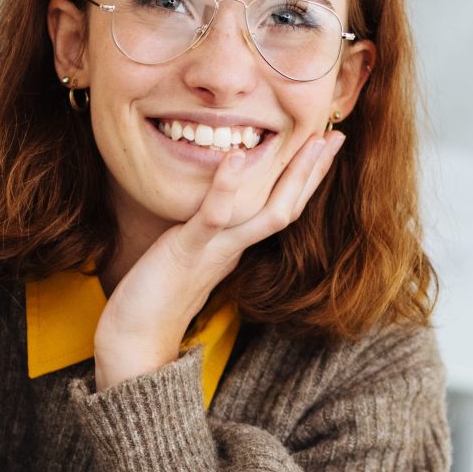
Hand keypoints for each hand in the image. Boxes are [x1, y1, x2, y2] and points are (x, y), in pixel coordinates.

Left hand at [95, 132, 345, 387]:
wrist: (134, 335)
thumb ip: (207, 229)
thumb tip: (215, 206)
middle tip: (337, 136)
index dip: (306, 179)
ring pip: (268, 215)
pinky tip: (236, 157)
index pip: (281, 207)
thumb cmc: (155, 292)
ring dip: (294, 178)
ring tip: (311, 142)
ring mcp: (215, 250)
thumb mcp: (188, 251)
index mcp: (235, 245)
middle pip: (288, 208)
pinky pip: (214, 218)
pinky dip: (226, 188)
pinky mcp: (188, 251)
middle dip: (314, 172)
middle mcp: (234, 247)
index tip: (324, 146)